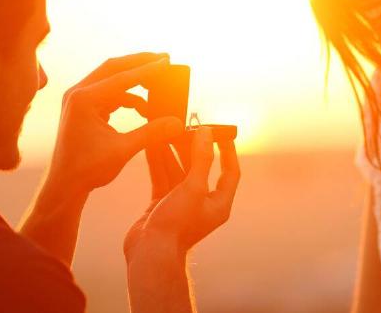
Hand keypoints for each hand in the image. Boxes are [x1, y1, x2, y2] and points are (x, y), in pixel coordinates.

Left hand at [47, 53, 183, 194]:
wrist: (65, 185)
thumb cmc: (87, 169)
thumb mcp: (123, 150)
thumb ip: (151, 133)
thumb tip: (177, 122)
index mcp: (83, 99)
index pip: (120, 78)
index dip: (147, 70)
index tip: (167, 62)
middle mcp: (77, 93)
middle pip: (113, 68)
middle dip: (140, 63)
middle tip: (164, 59)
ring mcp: (78, 99)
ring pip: (111, 79)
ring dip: (134, 81)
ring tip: (158, 84)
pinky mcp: (82, 107)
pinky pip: (108, 93)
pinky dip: (127, 97)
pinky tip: (144, 108)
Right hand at [124, 127, 239, 261]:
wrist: (150, 254)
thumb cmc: (176, 225)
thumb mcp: (193, 188)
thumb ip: (201, 159)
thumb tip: (206, 133)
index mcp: (219, 203)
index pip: (230, 172)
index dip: (228, 151)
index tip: (221, 132)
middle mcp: (202, 203)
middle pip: (200, 167)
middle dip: (192, 147)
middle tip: (184, 127)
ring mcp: (181, 203)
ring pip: (178, 170)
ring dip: (171, 152)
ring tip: (164, 131)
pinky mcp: (162, 204)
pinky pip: (162, 177)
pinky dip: (158, 162)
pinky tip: (151, 145)